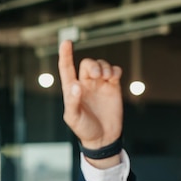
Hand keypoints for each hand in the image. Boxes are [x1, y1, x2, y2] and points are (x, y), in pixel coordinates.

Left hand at [58, 40, 123, 165]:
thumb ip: (73, 102)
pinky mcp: (113, 88)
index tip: (66, 42)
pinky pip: (114, 71)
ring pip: (101, 65)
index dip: (65, 55)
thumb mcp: (74, 118)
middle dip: (93, 65)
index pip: (67, 68)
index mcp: (71, 90)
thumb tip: (75, 85)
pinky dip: (115, 70)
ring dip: (104, 67)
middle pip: (88, 63)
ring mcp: (99, 85)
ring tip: (106, 78)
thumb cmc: (84, 129)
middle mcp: (85, 84)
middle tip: (97, 76)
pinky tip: (113, 78)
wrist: (103, 138)